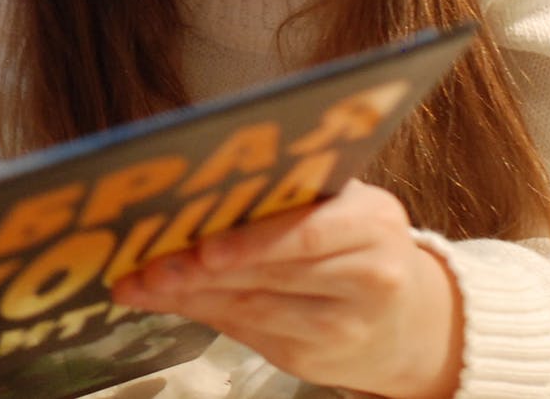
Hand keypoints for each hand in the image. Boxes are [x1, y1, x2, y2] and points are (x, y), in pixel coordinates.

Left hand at [111, 179, 461, 398]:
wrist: (407, 320)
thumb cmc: (351, 243)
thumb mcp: (335, 207)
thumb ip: (281, 196)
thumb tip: (192, 191)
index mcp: (372, 220)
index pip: (308, 231)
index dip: (252, 242)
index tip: (202, 244)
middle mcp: (370, 275)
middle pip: (273, 274)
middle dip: (201, 269)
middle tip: (149, 264)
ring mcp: (346, 324)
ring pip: (254, 308)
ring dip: (190, 295)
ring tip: (142, 283)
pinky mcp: (317, 360)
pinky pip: (249, 334)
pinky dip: (204, 314)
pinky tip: (169, 300)